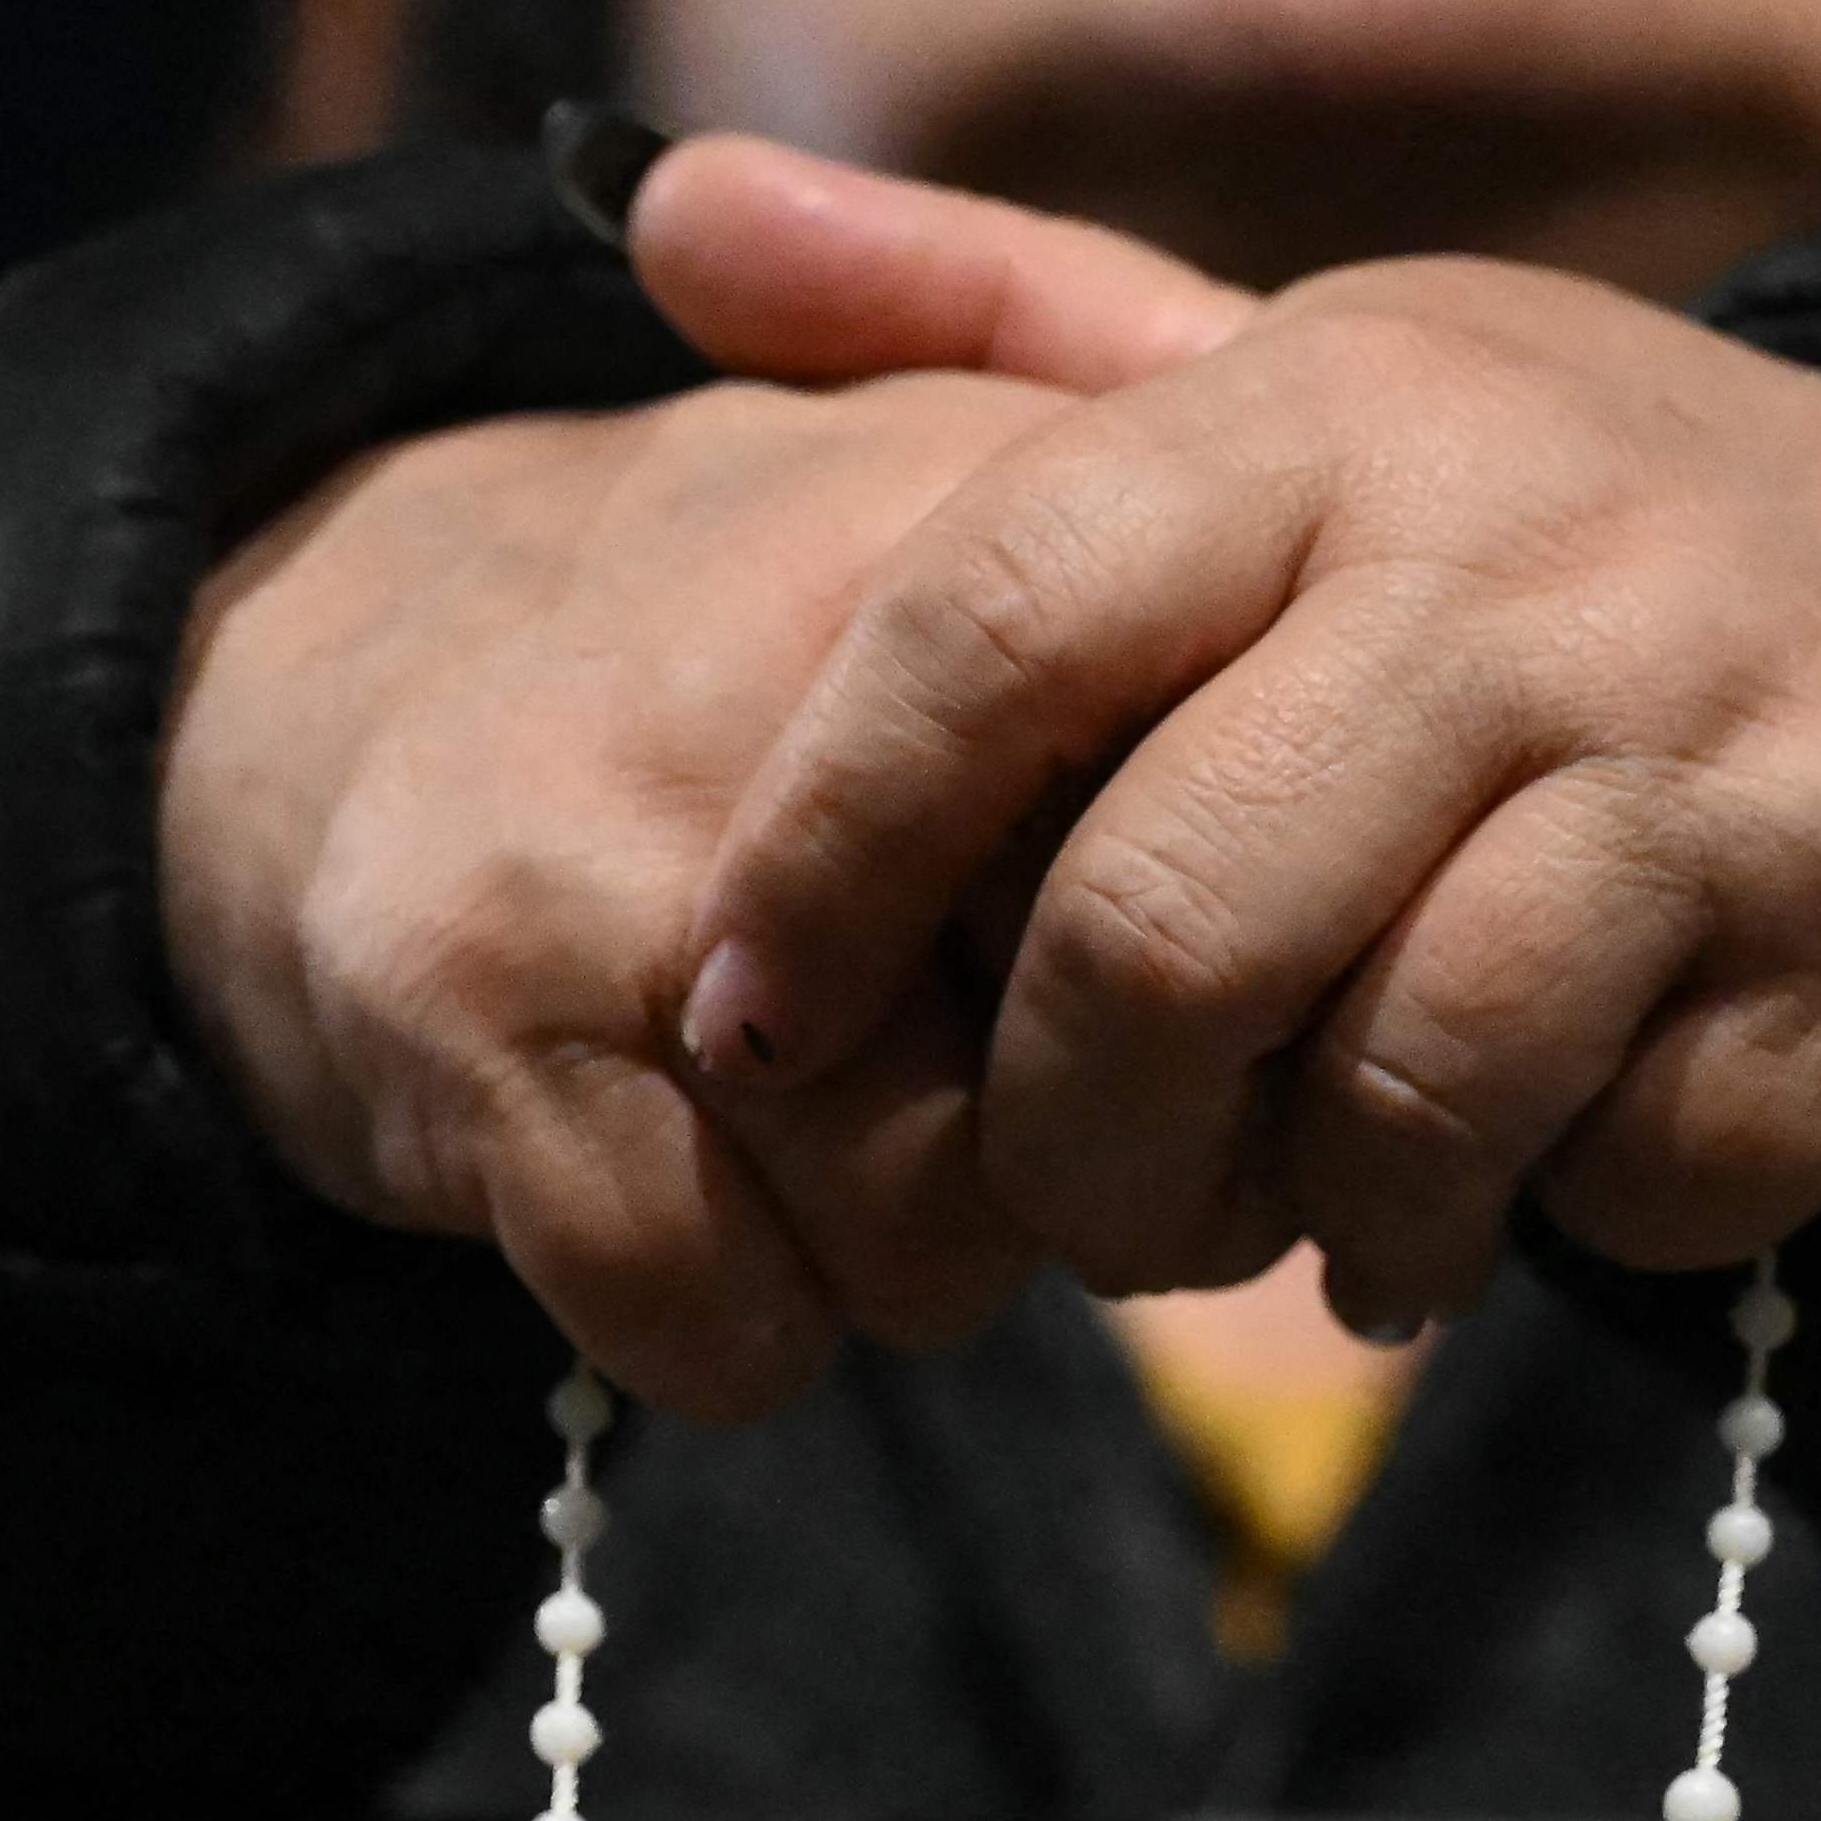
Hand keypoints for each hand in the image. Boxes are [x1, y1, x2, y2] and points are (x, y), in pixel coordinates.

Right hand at [153, 153, 1251, 1414]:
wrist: (319, 662)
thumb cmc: (744, 637)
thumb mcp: (979, 489)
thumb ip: (1235, 536)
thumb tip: (1501, 714)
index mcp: (985, 545)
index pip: (1251, 882)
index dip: (1258, 1015)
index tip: (1210, 1015)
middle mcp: (808, 678)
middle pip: (1116, 1091)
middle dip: (1094, 1165)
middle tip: (990, 1096)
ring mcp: (625, 856)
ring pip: (928, 1241)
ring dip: (906, 1267)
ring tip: (836, 1139)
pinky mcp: (476, 1028)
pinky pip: (725, 1323)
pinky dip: (732, 1330)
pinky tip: (697, 1210)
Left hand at [655, 177, 1820, 1329]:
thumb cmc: (1592, 554)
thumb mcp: (1310, 389)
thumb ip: (982, 317)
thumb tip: (650, 209)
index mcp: (1338, 407)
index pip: (988, 614)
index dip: (825, 846)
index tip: (747, 1011)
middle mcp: (1517, 554)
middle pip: (1158, 919)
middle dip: (1065, 1130)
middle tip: (1070, 1199)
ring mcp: (1705, 755)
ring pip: (1387, 1080)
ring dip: (1303, 1218)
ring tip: (1304, 1220)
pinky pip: (1608, 1177)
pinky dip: (1541, 1229)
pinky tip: (1536, 1185)